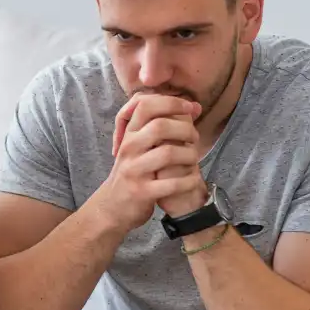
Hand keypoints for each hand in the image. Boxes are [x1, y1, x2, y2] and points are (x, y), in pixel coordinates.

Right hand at [112, 94, 209, 217]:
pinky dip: (189, 181)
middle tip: (194, 138)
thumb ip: (162, 125)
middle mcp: (129, 149)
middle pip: (160, 126)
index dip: (172, 102)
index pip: (146, 105)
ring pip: (168, 153)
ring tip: (194, 160)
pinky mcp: (141, 192)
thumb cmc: (134, 172)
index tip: (190, 108)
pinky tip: (192, 180)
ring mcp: (134, 171)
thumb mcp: (140, 146)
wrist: (113, 206)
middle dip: (186, 129)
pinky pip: (172, 183)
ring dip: (190, 155)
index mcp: (129, 134)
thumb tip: (196, 106)